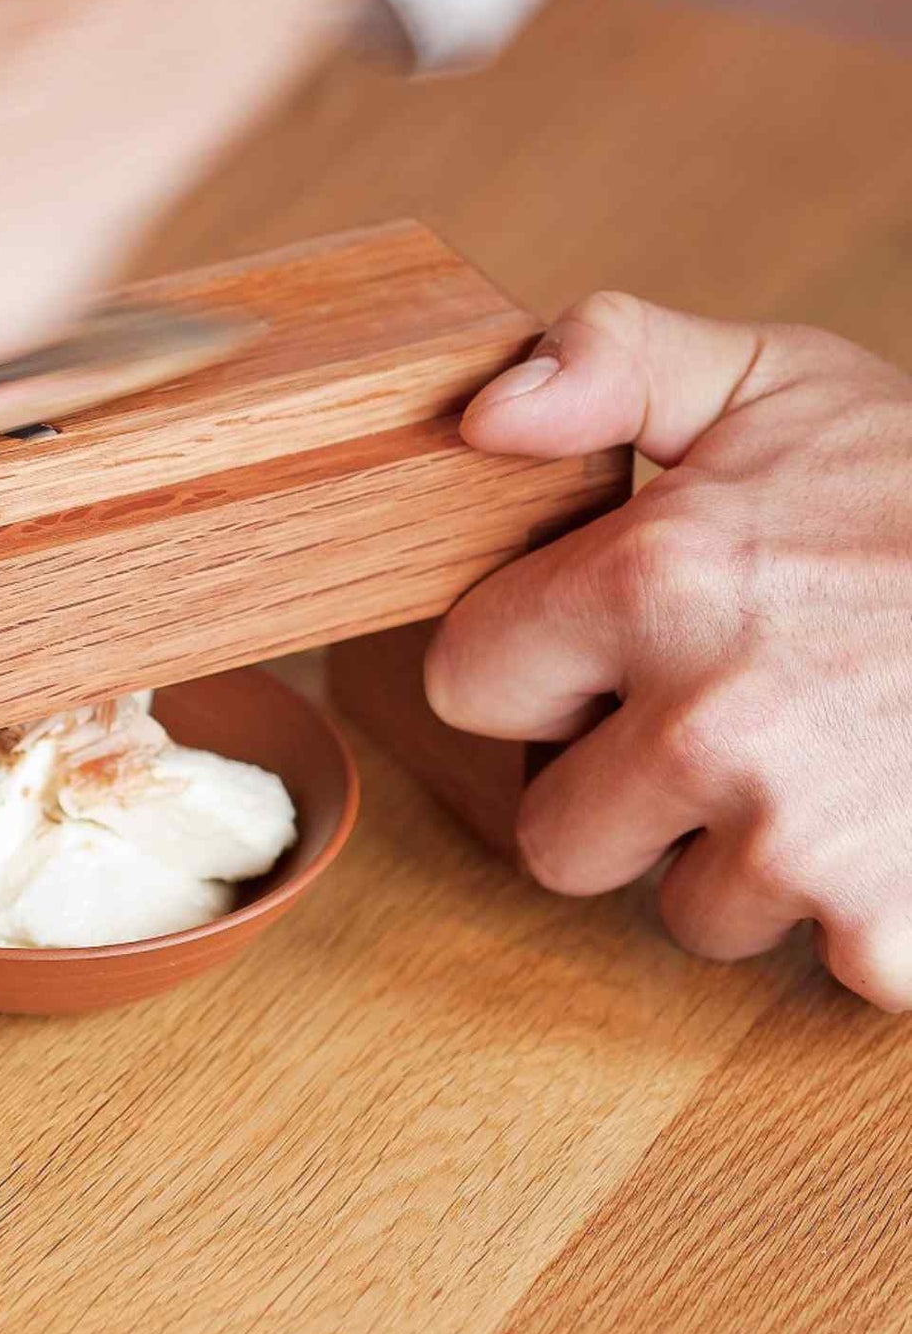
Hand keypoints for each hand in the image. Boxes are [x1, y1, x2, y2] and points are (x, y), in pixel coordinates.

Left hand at [426, 291, 911, 1007]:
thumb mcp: (774, 380)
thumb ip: (605, 363)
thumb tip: (477, 417)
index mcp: (651, 582)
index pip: (466, 685)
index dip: (533, 672)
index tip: (607, 653)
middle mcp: (709, 723)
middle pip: (554, 838)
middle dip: (624, 797)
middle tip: (729, 724)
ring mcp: (805, 840)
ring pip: (692, 913)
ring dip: (749, 863)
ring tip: (839, 763)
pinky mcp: (898, 931)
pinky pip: (828, 971)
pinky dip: (872, 924)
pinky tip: (910, 825)